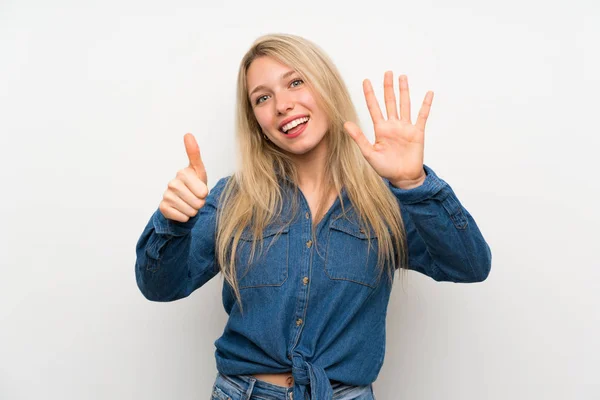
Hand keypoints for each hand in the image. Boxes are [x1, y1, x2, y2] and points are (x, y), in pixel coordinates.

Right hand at [158, 133, 208, 221]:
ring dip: (193, 211)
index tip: (200, 190)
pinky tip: (181, 210)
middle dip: (200, 203)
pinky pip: (182, 217)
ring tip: (189, 204)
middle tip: (195, 198)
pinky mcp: (163, 207)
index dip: (204, 194)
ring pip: (190, 211)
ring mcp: (166, 195)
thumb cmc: (194, 185)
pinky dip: (185, 217)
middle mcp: (172, 182)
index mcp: (183, 173)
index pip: (203, 191)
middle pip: (198, 202)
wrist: (182, 201)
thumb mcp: (199, 171)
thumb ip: (195, 153)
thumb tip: (187, 133)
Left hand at [343, 71, 433, 188]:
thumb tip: (346, 123)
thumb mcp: (369, 153)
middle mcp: (393, 125)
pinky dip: (426, 104)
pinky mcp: (417, 133)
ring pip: (404, 105)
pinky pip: (422, 116)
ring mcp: (406, 128)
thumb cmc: (385, 168)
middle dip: (388, 87)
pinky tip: (428, 93)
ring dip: (404, 91)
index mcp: (380, 129)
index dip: (370, 95)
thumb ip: (359, 138)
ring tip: (402, 77)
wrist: (403, 178)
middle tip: (387, 72)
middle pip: (390, 102)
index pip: (374, 108)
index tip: (366, 81)